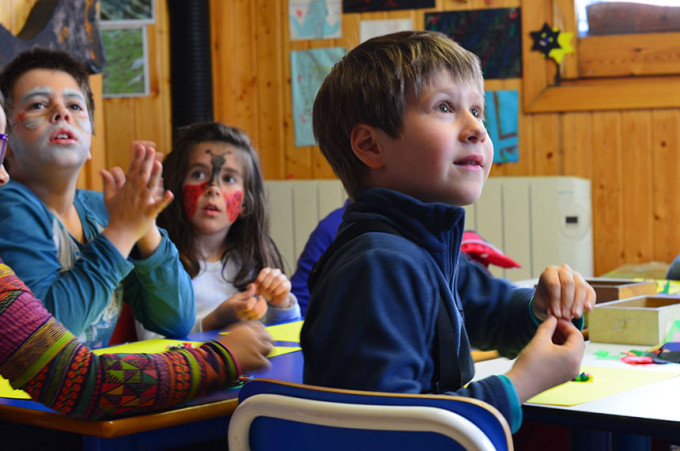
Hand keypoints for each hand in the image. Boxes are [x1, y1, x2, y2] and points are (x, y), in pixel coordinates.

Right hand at [100, 143, 173, 257]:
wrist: (119, 234)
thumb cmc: (115, 216)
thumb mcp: (109, 198)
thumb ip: (108, 184)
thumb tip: (102, 171)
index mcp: (126, 189)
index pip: (132, 171)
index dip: (137, 158)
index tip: (141, 147)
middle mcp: (134, 194)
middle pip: (141, 175)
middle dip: (146, 162)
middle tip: (150, 149)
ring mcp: (142, 203)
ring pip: (149, 187)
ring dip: (154, 175)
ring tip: (159, 163)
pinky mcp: (149, 213)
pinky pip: (157, 206)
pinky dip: (163, 200)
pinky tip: (170, 193)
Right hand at [202, 284, 267, 330]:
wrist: (220, 320)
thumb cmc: (226, 307)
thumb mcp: (234, 297)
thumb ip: (246, 293)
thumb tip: (254, 285)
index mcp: (237, 308)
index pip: (248, 306)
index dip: (253, 300)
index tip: (251, 297)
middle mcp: (242, 316)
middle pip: (256, 311)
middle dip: (261, 302)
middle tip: (260, 297)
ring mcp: (245, 321)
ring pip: (259, 315)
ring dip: (263, 307)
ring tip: (260, 301)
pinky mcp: (248, 323)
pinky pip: (258, 318)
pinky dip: (262, 311)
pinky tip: (258, 306)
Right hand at [217, 322, 273, 373]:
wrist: (217, 361)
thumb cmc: (218, 350)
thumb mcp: (228, 336)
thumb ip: (239, 334)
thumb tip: (245, 339)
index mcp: (245, 328)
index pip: (260, 326)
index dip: (262, 333)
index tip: (261, 338)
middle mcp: (253, 336)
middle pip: (268, 336)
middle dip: (267, 342)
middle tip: (264, 350)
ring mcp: (257, 347)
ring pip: (270, 348)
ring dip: (266, 354)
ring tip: (260, 359)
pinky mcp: (258, 360)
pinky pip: (267, 364)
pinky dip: (262, 367)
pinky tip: (256, 368)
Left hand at [255, 268, 291, 307]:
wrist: (273, 300)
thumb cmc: (264, 292)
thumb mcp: (256, 289)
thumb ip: (252, 287)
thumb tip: (251, 285)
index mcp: (268, 271)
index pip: (265, 271)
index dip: (260, 279)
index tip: (258, 287)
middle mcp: (276, 272)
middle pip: (272, 274)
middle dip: (266, 283)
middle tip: (263, 290)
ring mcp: (283, 277)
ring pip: (279, 278)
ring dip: (272, 287)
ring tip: (269, 292)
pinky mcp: (288, 284)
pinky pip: (283, 285)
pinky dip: (277, 290)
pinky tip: (273, 294)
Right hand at [505, 316, 583, 401]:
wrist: (521, 384)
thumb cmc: (530, 363)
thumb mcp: (539, 340)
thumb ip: (548, 326)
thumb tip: (553, 318)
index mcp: (572, 356)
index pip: (577, 335)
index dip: (567, 325)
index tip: (555, 321)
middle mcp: (576, 365)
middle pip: (577, 343)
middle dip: (566, 333)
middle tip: (553, 326)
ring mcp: (571, 373)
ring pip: (573, 352)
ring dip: (564, 341)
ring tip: (550, 335)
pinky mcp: (565, 377)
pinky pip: (569, 360)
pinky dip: (562, 351)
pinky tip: (549, 346)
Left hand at [532, 264, 595, 320]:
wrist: (552, 301)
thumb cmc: (544, 301)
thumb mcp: (542, 304)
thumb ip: (548, 308)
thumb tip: (553, 315)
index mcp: (549, 272)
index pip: (554, 284)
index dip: (556, 300)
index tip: (556, 314)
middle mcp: (563, 271)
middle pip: (568, 283)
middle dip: (567, 302)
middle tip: (566, 316)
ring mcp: (576, 276)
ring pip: (580, 287)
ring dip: (578, 303)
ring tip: (575, 315)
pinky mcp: (586, 284)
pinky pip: (590, 291)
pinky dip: (590, 301)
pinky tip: (588, 310)